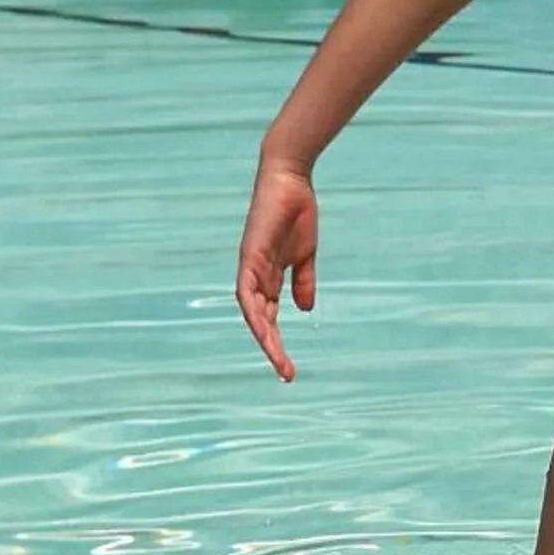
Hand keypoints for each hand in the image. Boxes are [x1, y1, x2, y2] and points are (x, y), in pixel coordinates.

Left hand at [235, 158, 318, 381]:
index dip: (276, 342)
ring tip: (278, 360)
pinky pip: (248, 290)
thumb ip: (303, 281)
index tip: (289, 367)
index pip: (268, 317)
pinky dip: (254, 311)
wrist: (289, 180)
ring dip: (264, 337)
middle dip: (272, 348)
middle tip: (286, 374)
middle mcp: (254, 276)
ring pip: (252, 311)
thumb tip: (305, 310)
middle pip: (259, 320)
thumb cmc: (296, 213)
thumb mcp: (305, 255)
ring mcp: (250, 267)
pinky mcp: (250, 256)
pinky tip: (263, 328)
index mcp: (267, 277)